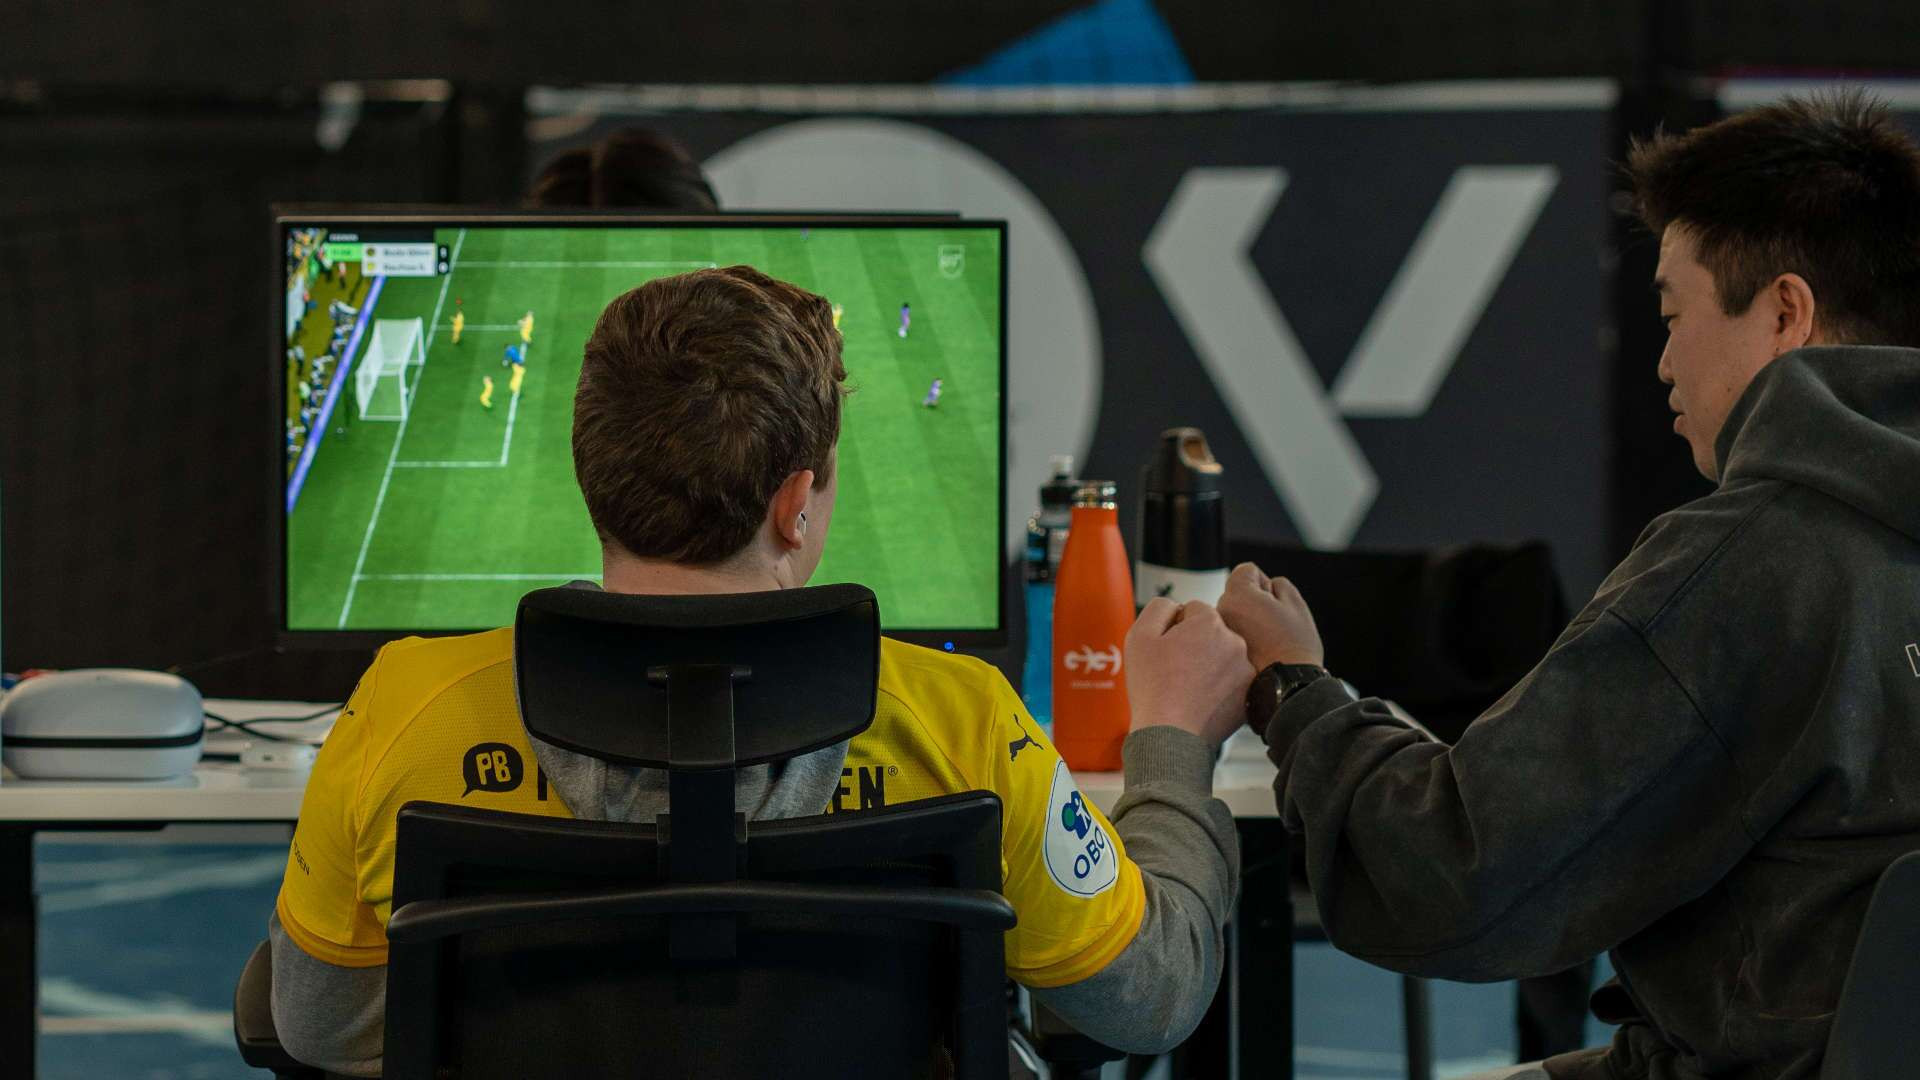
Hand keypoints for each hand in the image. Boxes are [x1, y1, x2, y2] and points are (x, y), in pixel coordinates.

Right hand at [1124, 598, 1255, 744]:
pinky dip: (1221, 687)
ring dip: (1210, 664)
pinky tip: (1202, 700)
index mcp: (1210, 622)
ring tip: (1188, 687)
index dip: (1175, 628)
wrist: (1170, 735)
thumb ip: (1160, 607)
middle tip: (1176, 670)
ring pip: (1224, 656)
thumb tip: (1177, 606)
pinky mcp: (1249, 694)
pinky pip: (1233, 680)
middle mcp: (1235, 641)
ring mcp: (1245, 669)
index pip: (1193, 610)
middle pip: (1212, 632)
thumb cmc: (1153, 687)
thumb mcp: (1140, 634)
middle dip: (1196, 644)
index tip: (1167, 649)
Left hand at [1216, 562, 1324, 669]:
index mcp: (1238, 593)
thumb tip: (1263, 586)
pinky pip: (1231, 631)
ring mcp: (1218, 630)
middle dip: (1254, 601)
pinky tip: (1256, 650)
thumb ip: (1276, 583)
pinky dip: (1242, 636)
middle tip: (1272, 624)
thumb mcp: (1295, 602)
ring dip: (1247, 619)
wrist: (1287, 684)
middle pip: (1238, 591)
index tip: (1275, 604)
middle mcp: (1220, 609)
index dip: (1266, 584)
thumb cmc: (1294, 644)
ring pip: (1234, 612)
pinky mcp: (1216, 649)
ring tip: (1265, 639)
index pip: (1247, 570)